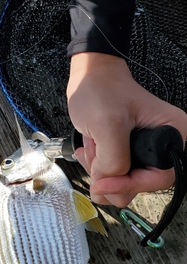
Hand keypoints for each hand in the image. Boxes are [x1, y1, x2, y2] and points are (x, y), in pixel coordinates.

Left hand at [67, 52, 186, 206]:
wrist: (90, 78)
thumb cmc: (102, 90)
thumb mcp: (107, 125)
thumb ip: (113, 159)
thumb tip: (110, 182)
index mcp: (173, 134)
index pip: (160, 178)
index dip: (131, 185)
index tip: (103, 183)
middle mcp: (163, 146)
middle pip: (140, 185)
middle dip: (111, 176)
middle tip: (95, 153)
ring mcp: (144, 153)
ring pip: (123, 185)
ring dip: (101, 172)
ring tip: (93, 146)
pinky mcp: (129, 155)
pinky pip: (113, 178)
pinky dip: (97, 169)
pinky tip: (90, 150)